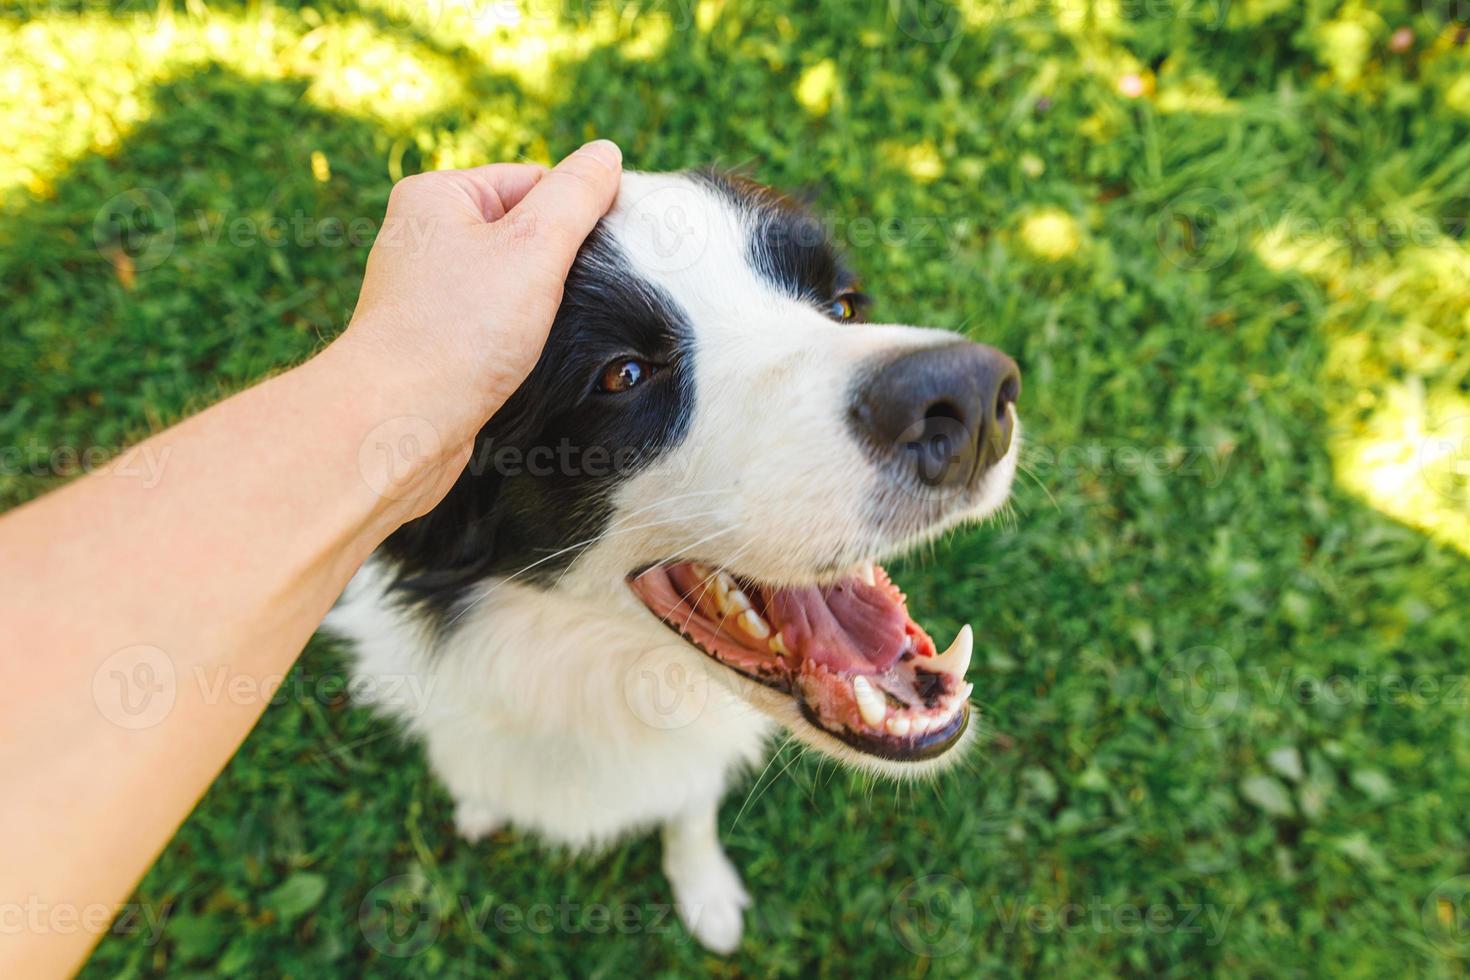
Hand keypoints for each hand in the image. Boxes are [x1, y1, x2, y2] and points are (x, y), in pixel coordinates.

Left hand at [330, 140, 622, 516]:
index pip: (534, 181)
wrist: (398, 422)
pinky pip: (495, 323)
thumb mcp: (534, 247)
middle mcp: (424, 237)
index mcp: (437, 195)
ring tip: (554, 330)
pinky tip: (532, 357)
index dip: (578, 215)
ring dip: (544, 305)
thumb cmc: (459, 330)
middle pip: (525, 232)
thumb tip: (606, 154)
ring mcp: (428, 291)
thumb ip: (576, 196)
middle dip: (561, 264)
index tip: (610, 254)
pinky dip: (521, 337)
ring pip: (513, 282)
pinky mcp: (435, 340)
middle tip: (586, 296)